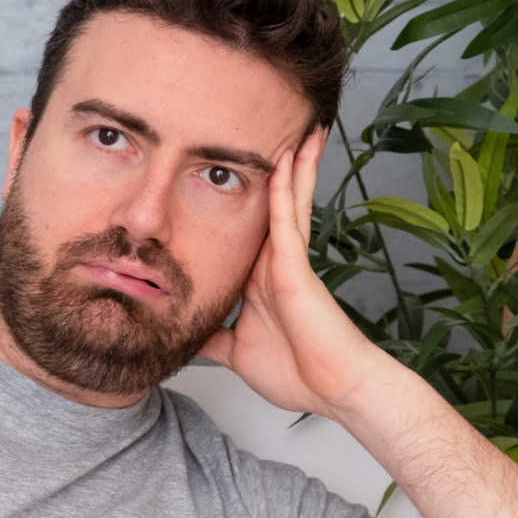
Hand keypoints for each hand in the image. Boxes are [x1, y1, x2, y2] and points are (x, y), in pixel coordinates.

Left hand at [201, 129, 379, 417]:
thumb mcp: (236, 351)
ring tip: (298, 127)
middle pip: (273, 204)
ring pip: (286, 202)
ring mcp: (288, 263)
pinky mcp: (296, 269)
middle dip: (276, 169)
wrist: (332, 390)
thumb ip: (214, 338)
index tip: (236, 169)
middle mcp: (275, 264)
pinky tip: (286, 161)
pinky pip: (287, 222)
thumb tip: (185, 336)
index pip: (250, 228)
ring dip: (291, 165)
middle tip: (275, 128)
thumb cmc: (297, 372)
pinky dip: (284, 191)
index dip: (247, 199)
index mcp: (260, 279)